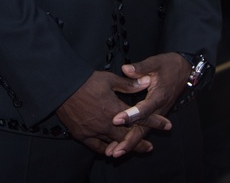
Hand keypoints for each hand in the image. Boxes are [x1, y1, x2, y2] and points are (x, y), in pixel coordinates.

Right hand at [56, 70, 170, 155]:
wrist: (62, 87)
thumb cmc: (86, 81)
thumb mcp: (109, 79)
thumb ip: (129, 84)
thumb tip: (147, 82)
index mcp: (115, 109)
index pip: (141, 117)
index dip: (155, 122)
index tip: (167, 126)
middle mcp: (107, 124)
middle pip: (129, 136)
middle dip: (141, 142)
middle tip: (150, 147)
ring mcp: (94, 131)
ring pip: (114, 144)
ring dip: (125, 147)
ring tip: (133, 150)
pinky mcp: (83, 135)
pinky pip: (97, 147)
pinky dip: (106, 149)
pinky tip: (111, 150)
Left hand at [107, 52, 189, 156]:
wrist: (185, 71)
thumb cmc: (168, 65)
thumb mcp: (155, 62)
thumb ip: (141, 67)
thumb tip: (125, 69)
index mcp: (158, 96)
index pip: (144, 109)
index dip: (130, 115)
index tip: (116, 119)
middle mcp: (159, 109)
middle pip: (144, 129)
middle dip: (129, 141)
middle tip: (115, 151)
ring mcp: (158, 114)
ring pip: (144, 132)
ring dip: (130, 144)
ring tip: (114, 153)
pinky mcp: (156, 116)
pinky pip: (144, 129)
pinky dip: (134, 139)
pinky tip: (122, 145)